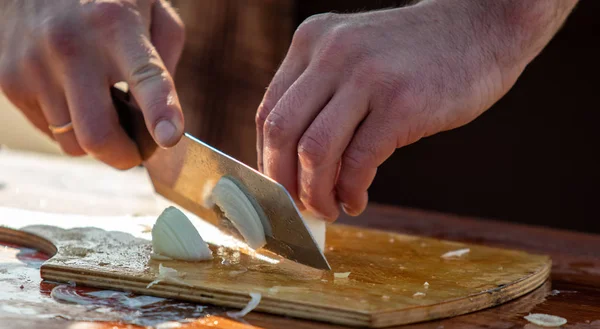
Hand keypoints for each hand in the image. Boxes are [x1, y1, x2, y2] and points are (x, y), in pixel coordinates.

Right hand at [0, 0, 184, 168]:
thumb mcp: (152, 10)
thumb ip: (166, 59)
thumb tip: (162, 117)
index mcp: (117, 27)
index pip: (145, 77)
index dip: (160, 111)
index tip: (169, 138)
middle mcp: (72, 48)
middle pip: (98, 135)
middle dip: (126, 157)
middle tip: (139, 149)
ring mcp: (33, 66)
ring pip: (72, 143)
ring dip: (97, 140)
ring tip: (105, 108)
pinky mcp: (9, 81)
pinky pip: (49, 132)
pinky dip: (70, 127)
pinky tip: (76, 97)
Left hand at [256, 0, 575, 219]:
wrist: (481, 28)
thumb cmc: (416, 56)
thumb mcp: (354, 56)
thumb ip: (322, 96)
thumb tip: (295, 165)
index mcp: (312, 41)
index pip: (268, 111)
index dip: (267, 159)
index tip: (280, 187)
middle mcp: (332, 53)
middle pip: (281, 132)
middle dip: (283, 183)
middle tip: (299, 207)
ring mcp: (367, 76)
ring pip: (314, 151)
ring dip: (315, 193)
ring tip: (330, 209)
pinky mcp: (401, 102)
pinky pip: (359, 161)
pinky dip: (351, 191)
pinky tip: (357, 200)